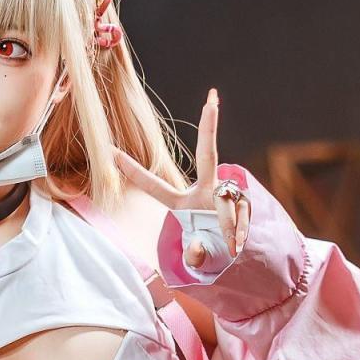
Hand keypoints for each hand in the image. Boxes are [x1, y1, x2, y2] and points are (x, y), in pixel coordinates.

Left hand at [112, 87, 248, 263]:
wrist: (242, 260)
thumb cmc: (213, 253)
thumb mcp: (199, 257)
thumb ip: (194, 257)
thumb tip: (197, 249)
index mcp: (183, 203)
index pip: (155, 186)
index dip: (133, 171)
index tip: (110, 151)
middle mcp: (207, 191)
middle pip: (208, 155)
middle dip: (210, 126)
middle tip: (212, 98)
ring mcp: (230, 194)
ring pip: (228, 199)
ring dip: (229, 224)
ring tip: (232, 245)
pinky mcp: (248, 201)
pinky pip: (243, 212)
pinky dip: (241, 230)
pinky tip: (239, 244)